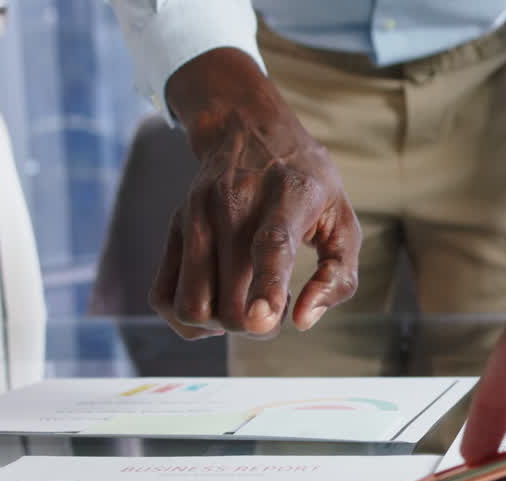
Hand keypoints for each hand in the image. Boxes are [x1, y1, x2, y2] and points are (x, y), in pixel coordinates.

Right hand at [151, 49, 360, 339]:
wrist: (247, 128)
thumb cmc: (307, 183)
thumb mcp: (342, 219)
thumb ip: (338, 274)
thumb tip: (302, 321)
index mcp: (287, 198)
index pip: (271, 246)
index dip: (267, 287)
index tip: (264, 319)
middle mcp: (234, 207)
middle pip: (227, 298)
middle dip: (255, 326)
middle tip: (274, 307)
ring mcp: (196, 218)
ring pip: (191, 306)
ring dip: (220, 325)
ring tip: (244, 301)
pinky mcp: (172, 229)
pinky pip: (163, 298)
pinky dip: (189, 318)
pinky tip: (218, 299)